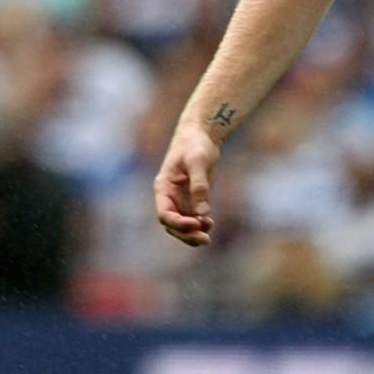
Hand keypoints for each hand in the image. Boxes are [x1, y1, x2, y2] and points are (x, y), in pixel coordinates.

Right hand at [153, 123, 221, 245]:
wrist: (202, 134)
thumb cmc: (196, 144)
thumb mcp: (198, 162)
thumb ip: (200, 186)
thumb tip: (203, 213)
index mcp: (163, 187)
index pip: (164, 214)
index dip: (178, 223)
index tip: (196, 223)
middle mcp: (169, 196)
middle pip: (172, 224)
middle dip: (186, 234)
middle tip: (205, 239)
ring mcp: (180, 198)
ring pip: (181, 225)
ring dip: (192, 233)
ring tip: (207, 237)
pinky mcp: (192, 198)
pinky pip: (192, 218)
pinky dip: (200, 225)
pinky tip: (210, 224)